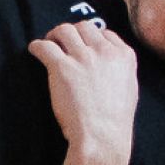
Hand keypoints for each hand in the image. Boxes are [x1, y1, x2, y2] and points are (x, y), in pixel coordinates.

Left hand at [27, 15, 137, 161]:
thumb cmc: (115, 122)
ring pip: (64, 30)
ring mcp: (83, 57)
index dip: (92, 38)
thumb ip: (119, 71)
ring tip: (49, 44)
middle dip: (73, 33)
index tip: (84, 45)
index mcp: (124, 56)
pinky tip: (35, 51)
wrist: (102, 137)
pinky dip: (37, 46)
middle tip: (63, 42)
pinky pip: (45, 46)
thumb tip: (108, 65)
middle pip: (84, 27)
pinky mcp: (62, 67)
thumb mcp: (129, 90)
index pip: (105, 33)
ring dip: (54, 35)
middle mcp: (104, 52)